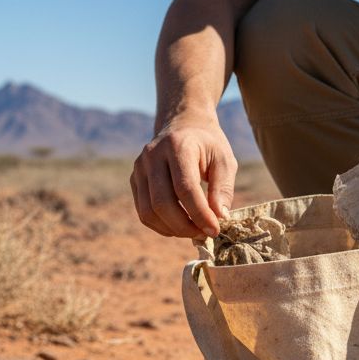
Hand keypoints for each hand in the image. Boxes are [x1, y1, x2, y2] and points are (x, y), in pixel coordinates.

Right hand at [130, 114, 236, 237]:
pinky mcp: (134, 180)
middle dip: (185, 226)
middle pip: (162, 202)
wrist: (183, 125)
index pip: (184, 188)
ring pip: (148, 211)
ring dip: (172, 229)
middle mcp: (152, 155)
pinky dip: (161, 226)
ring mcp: (139, 168)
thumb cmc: (207, 145)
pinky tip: (179, 226)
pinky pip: (143, 212)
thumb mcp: (224, 160)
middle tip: (205, 234)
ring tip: (194, 231)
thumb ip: (223, 188)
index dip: (200, 213)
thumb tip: (219, 218)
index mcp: (177, 146)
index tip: (215, 229)